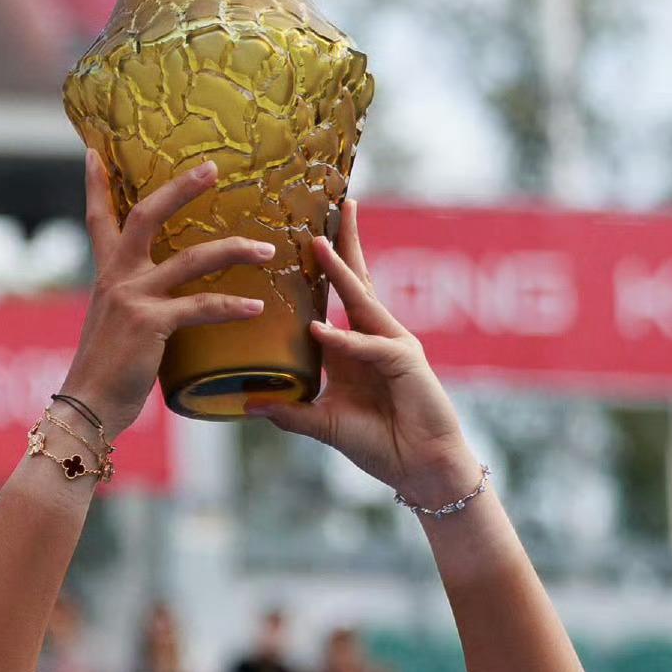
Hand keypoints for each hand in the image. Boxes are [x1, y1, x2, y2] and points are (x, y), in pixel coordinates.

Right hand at [61, 150, 274, 436]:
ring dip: (233, 249)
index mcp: (106, 275)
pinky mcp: (151, 324)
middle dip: (180, 188)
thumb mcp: (115, 325)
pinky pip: (201, 307)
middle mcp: (116, 278)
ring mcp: (132, 298)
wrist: (87, 406)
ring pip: (189, 258)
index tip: (96, 152)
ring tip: (267, 248)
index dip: (95, 184)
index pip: (99, 219)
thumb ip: (138, 303)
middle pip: (145, 215)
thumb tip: (168, 300)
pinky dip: (233, 306)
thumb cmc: (107, 372)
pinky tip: (258, 307)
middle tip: (211, 168)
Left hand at [243, 193, 477, 504]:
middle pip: (358, 279)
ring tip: (318, 245)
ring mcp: (394, 345)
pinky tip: (321, 333)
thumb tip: (249, 404)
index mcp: (355, 344)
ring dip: (341, 272)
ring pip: (363, 300)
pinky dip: (346, 341)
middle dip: (345, 241)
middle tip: (334, 201)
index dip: (324, 265)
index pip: (338, 294)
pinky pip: (369, 347)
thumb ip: (289, 412)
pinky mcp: (406, 364)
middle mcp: (376, 335)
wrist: (422, 471)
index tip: (305, 232)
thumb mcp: (324, 424)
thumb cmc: (380, 443)